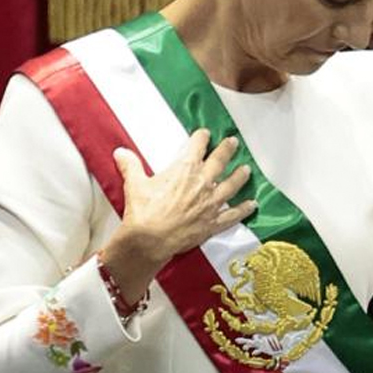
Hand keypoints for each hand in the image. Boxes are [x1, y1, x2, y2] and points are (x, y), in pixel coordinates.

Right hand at [100, 129, 256, 298]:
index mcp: (184, 169)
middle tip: (233, 142)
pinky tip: (252, 205)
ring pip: (231, 185)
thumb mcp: (134, 183)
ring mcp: (210, 203)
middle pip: (219, 161)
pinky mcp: (213, 222)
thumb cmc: (143, 211)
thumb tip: (121, 152)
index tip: (204, 133)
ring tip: (246, 170)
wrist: (150, 239)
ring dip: (240, 176)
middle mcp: (202, 182)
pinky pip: (232, 215)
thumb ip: (130, 165)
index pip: (197, 146)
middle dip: (227, 150)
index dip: (201, 138)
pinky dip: (243, 209)